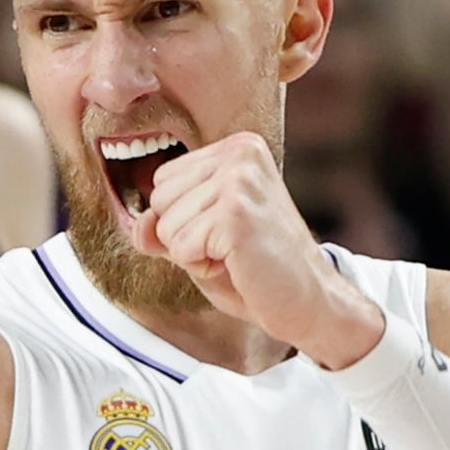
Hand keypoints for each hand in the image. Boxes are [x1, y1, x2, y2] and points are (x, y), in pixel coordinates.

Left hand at [131, 133, 383, 366]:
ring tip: (237, 254)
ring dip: (194, 253)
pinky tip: (238, 264)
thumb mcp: (201, 239)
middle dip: (185, 235)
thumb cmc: (259, 269)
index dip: (184, 219)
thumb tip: (138, 225)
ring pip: (165, 225)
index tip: (227, 231)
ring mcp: (239, 180)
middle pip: (159, 198)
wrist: (311, 301)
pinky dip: (202, 266)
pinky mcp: (235, 213)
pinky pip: (180, 247)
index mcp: (237, 148)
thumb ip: (163, 227)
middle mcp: (240, 153)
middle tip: (233, 246)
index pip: (162, 180)